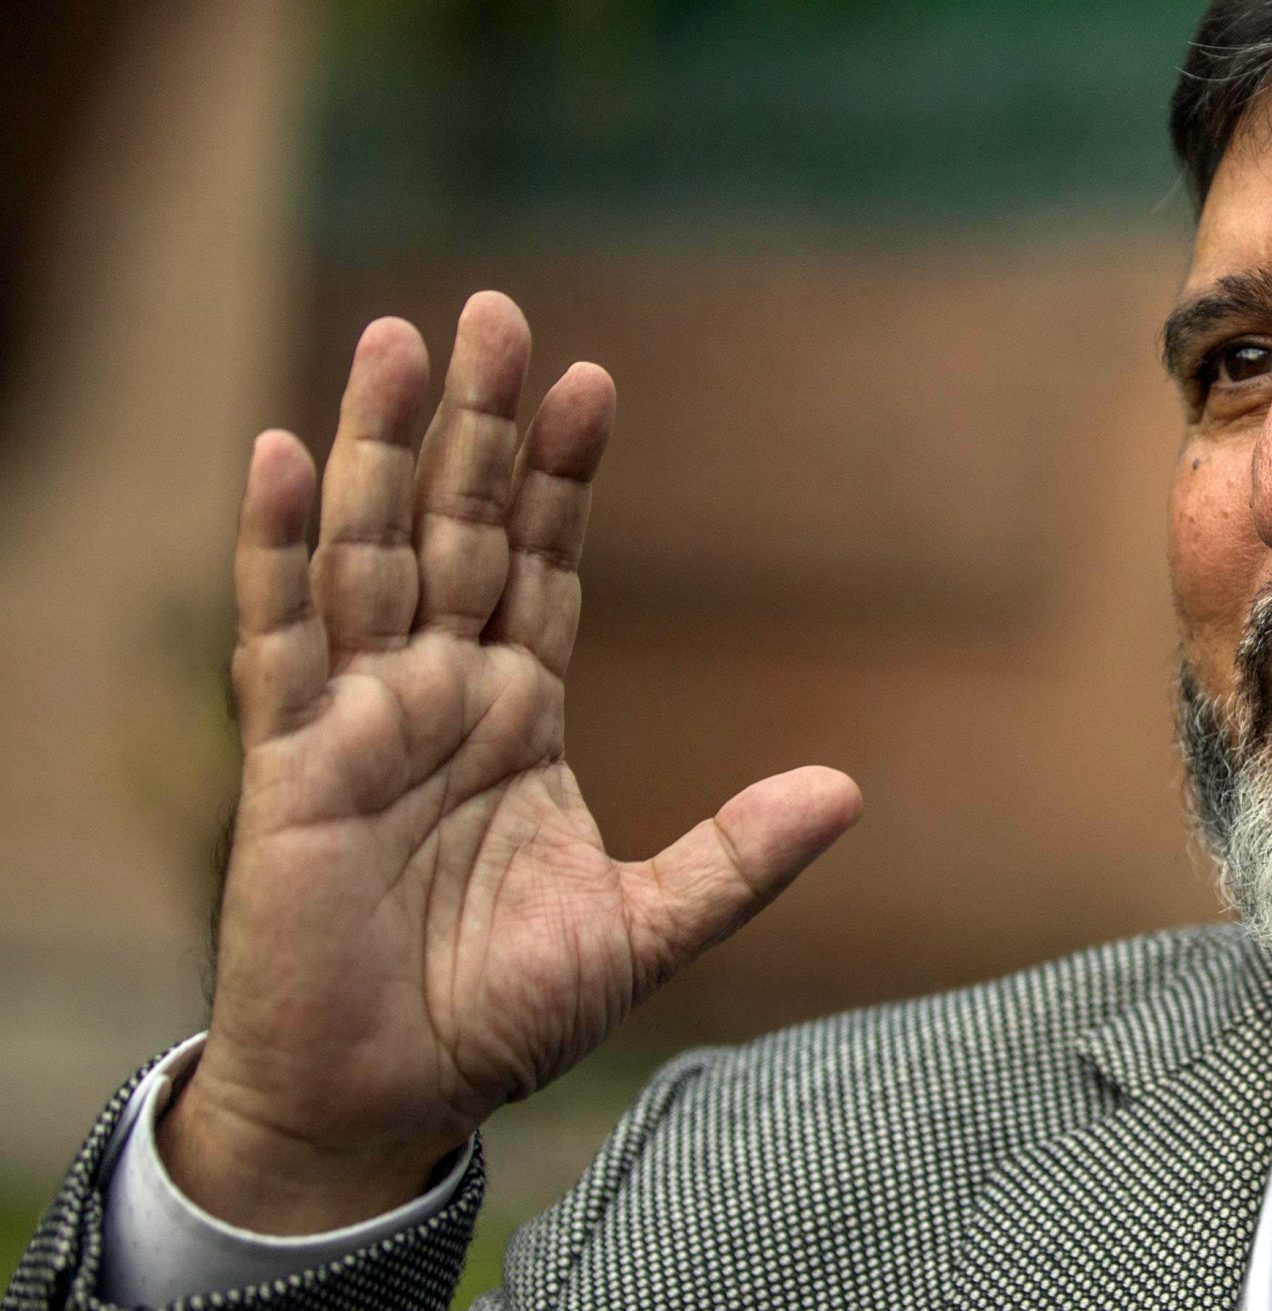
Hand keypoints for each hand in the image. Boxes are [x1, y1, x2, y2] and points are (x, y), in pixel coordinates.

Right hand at [158, 292, 860, 1232]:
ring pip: (369, 554)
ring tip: (396, 341)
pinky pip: (278, 637)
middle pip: (457, 530)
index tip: (592, 382)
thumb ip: (738, 856)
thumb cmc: (499, 1017)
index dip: (559, 477)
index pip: (542, 566)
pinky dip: (277, 546)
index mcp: (518, 717)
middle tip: (494, 311)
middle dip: (475, 425)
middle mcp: (437, 696)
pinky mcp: (288, 763)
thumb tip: (849, 789)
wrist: (387, 1106)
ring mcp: (359, 720)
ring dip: (380, 449)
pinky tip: (285, 455)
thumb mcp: (643, 928)